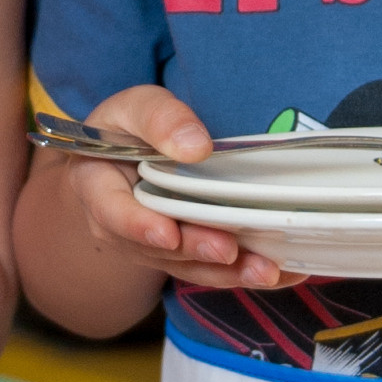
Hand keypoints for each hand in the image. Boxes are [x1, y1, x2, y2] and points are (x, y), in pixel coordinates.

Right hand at [48, 83, 293, 291]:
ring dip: (227, 272)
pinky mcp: (183, 258)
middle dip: (195, 250)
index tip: (167, 233)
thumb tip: (195, 147)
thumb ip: (159, 119)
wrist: (121, 161)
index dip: (138, 226)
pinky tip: (284, 273)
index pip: (112, 212)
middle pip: (157, 247)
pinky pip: (211, 271)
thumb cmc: (126, 129)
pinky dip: (245, 274)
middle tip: (228, 250)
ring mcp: (152, 249)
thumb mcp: (135, 107)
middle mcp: (120, 229)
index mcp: (97, 188)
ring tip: (265, 270)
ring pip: (188, 267)